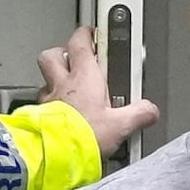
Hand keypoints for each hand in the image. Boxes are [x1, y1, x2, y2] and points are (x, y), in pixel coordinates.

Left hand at [36, 26, 159, 157]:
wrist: (52, 157)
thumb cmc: (82, 136)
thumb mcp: (120, 125)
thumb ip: (139, 114)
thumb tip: (150, 110)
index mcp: (83, 77)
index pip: (79, 43)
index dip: (85, 34)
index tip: (91, 32)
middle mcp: (61, 84)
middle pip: (54, 55)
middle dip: (64, 52)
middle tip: (76, 58)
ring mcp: (46, 101)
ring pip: (45, 79)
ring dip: (56, 80)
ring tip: (71, 90)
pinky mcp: (39, 118)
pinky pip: (43, 104)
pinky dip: (52, 105)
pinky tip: (62, 116)